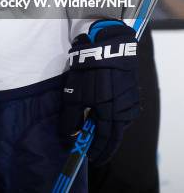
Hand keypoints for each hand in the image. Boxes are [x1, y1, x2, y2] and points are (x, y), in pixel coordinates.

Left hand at [61, 20, 139, 164]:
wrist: (108, 46)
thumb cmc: (89, 71)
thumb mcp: (74, 95)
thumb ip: (70, 119)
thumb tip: (70, 134)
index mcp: (112, 116)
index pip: (104, 142)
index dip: (96, 150)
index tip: (89, 157)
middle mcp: (125, 112)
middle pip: (114, 135)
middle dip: (103, 144)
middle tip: (94, 150)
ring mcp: (131, 102)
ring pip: (119, 123)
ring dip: (108, 128)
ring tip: (96, 130)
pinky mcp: (132, 91)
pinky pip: (122, 110)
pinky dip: (113, 116)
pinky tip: (104, 112)